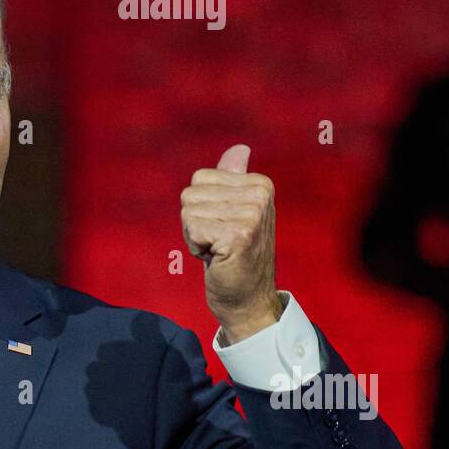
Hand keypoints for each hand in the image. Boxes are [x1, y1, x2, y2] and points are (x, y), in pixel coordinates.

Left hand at [181, 145, 281, 342]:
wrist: (247, 299)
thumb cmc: (234, 257)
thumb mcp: (232, 213)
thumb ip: (231, 180)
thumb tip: (238, 149)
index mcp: (260, 183)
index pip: (199, 179)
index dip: (200, 207)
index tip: (220, 227)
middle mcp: (259, 194)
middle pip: (190, 195)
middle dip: (195, 223)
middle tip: (218, 243)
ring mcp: (251, 214)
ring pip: (188, 212)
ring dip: (195, 237)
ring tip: (218, 251)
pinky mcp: (239, 234)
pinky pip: (192, 229)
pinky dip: (196, 248)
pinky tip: (216, 258)